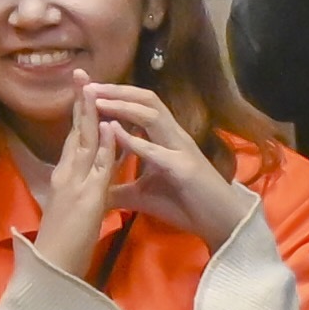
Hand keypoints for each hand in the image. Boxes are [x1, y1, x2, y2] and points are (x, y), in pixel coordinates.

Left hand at [81, 80, 244, 245]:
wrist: (221, 223)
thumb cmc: (184, 205)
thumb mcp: (142, 195)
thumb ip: (119, 187)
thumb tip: (93, 190)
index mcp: (163, 139)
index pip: (139, 107)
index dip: (115, 96)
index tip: (87, 90)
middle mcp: (172, 137)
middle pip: (146, 101)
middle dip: (117, 91)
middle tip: (88, 85)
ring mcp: (180, 150)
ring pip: (152, 116)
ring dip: (123, 106)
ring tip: (97, 100)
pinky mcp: (184, 168)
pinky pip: (158, 151)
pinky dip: (135, 141)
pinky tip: (115, 133)